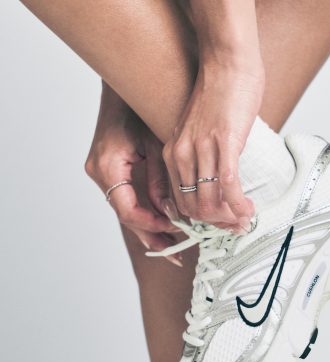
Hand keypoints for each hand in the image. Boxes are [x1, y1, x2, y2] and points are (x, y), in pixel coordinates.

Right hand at [85, 84, 181, 265]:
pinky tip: (160, 222)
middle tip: (174, 253)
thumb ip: (162, 181)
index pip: (129, 211)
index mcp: (109, 166)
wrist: (124, 87)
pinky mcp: (108, 171)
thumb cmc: (142, 108)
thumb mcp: (158, 144)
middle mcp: (99, 173)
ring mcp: (101, 172)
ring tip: (171, 244)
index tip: (177, 230)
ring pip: (126, 210)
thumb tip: (171, 213)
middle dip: (151, 235)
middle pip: (126, 216)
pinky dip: (143, 212)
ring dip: (148, 227)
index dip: (153, 225)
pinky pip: (125, 199)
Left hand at [162, 60, 264, 232]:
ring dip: (229, 218)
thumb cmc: (218, 95)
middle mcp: (182, 154)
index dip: (202, 220)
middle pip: (194, 208)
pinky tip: (248, 209)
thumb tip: (217, 180)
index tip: (220, 223)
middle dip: (216, 224)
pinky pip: (228, 185)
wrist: (227, 63)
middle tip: (235, 225)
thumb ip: (200, 156)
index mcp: (172, 153)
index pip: (180, 202)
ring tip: (244, 217)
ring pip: (209, 202)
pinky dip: (239, 204)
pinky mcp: (224, 142)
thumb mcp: (197, 131)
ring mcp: (201, 149)